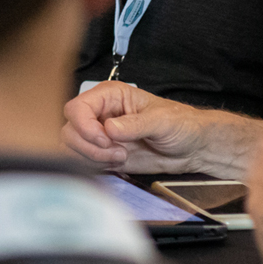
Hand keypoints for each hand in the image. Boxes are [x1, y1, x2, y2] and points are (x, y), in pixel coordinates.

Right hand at [62, 83, 218, 173]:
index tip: (106, 139)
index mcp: (109, 96)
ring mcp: (99, 135)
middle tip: (116, 151)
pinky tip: (117, 164)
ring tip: (120, 157)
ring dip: (92, 157)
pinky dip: (95, 166)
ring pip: (72, 147)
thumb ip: (136, 124)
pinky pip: (83, 161)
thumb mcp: (163, 121)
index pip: (77, 107)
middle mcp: (99, 114)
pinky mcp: (103, 154)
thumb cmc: (181, 125)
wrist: (192, 148)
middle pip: (70, 129)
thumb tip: (109, 128)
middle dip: (89, 145)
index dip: (84, 125)